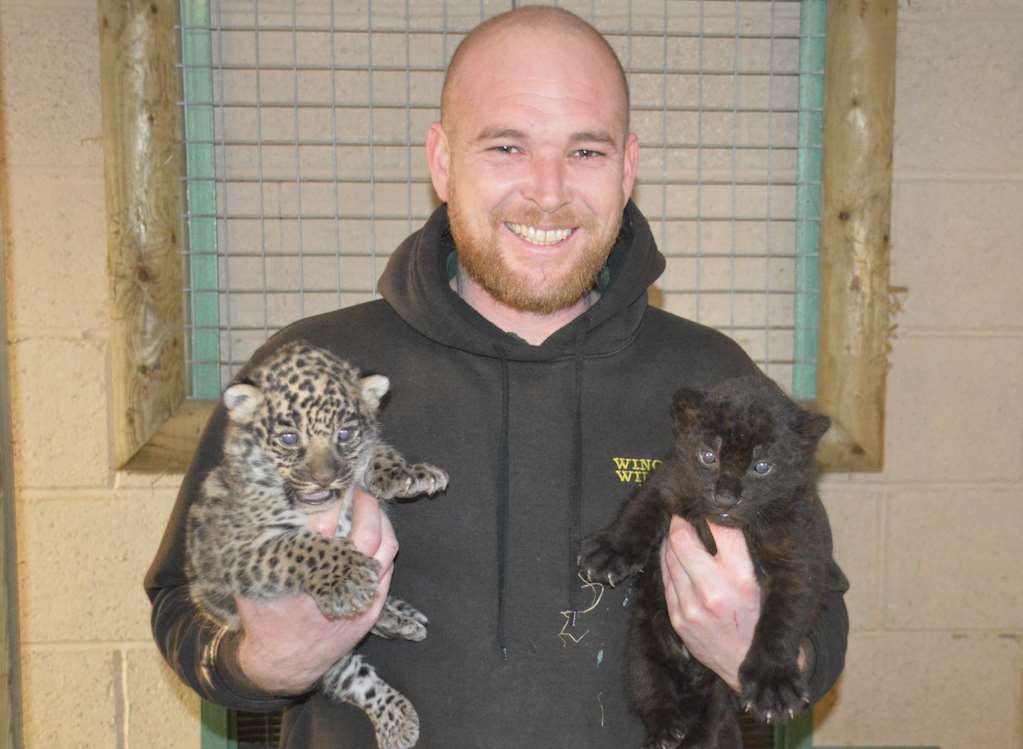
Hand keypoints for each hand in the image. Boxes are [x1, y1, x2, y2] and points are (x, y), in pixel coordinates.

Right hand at [236, 489, 397, 694]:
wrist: (284, 664)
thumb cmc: (266, 618)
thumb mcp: (253, 581)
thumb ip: (264, 546)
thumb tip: (275, 505)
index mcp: (305, 571)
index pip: (326, 522)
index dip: (331, 498)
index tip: (331, 483)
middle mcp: (336, 583)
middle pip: (366, 533)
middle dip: (365, 504)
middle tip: (357, 490)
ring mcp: (358, 596)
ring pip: (385, 549)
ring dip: (381, 522)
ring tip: (370, 506)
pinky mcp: (370, 608)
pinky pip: (387, 569)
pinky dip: (385, 546)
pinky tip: (377, 533)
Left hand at [660, 516, 760, 692]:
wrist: (747, 666)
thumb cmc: (760, 618)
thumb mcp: (763, 584)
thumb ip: (744, 552)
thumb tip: (726, 514)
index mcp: (743, 579)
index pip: (721, 528)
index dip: (712, 509)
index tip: (708, 502)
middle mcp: (714, 591)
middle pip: (682, 537)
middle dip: (681, 520)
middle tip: (684, 512)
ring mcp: (691, 606)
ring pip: (668, 554)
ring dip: (672, 539)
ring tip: (680, 531)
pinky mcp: (677, 617)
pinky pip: (664, 577)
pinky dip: (668, 560)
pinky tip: (675, 555)